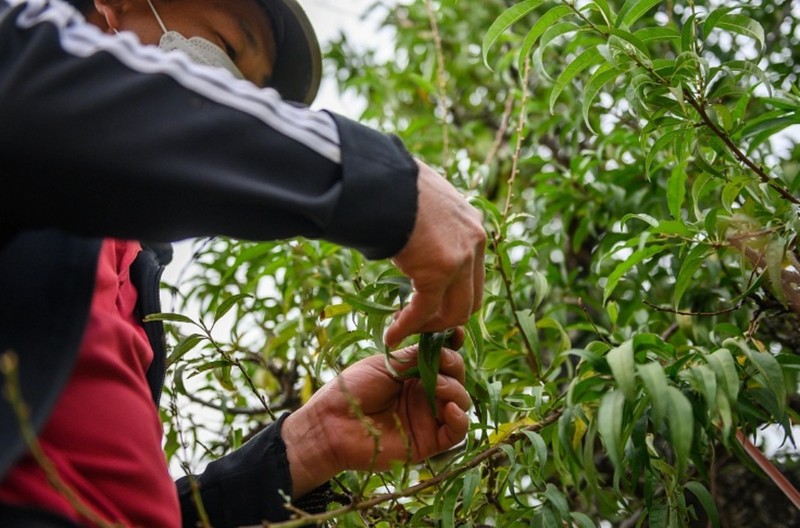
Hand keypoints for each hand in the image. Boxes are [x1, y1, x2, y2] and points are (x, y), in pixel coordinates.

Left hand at [282, 343, 469, 496]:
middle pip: (456, 378)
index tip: (456, 334)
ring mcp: (428, 418)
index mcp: (414, 374)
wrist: (331, 424)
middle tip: (440, 361)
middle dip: (453, 365)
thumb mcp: (386, 364)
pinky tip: (450, 408)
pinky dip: (460, 419)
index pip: (444, 359)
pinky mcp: (429, 442)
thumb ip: (416, 357)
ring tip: (434, 385)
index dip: (452, 347)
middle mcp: (424, 394)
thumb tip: (442, 345)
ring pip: (460, 402)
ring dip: (454, 389)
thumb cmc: (352, 390)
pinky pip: (456, 433)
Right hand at [385, 160, 485, 348]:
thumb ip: (432, 229)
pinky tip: (391, 335)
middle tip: (418, 323)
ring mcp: (461, 258)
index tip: (427, 304)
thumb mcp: (426, 205)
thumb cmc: (395, 187)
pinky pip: (424, 310)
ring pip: (454, 312)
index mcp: (473, 227)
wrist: (382, 180)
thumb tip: (416, 243)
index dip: (451, 296)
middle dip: (444, 317)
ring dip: (429, 326)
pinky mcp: (438, 272)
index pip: (472, 276)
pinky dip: (407, 327)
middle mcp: (475, 243)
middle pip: (471, 299)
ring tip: (403, 329)